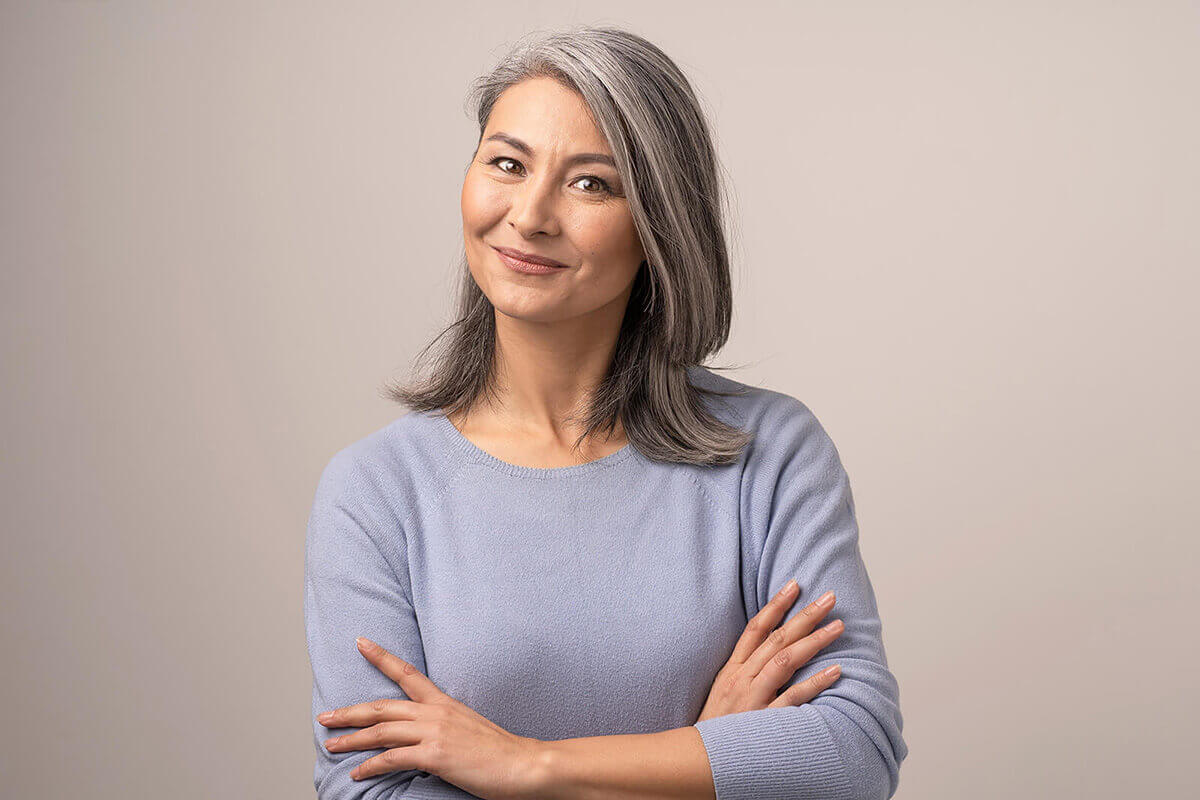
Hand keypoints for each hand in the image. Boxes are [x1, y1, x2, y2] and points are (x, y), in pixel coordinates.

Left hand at [318, 637, 547, 799]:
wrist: (522, 764)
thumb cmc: (499, 751)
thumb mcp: (469, 727)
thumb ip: (444, 726)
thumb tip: (425, 735)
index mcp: (444, 703)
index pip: (407, 673)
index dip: (381, 656)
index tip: (360, 642)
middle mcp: (435, 712)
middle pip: (382, 707)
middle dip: (350, 712)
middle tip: (325, 716)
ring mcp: (434, 732)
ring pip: (381, 732)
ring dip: (352, 739)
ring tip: (332, 745)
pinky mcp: (434, 755)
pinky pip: (392, 758)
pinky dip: (371, 766)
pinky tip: (358, 774)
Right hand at [696, 581, 843, 721]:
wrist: (697, 762)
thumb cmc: (715, 729)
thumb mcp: (723, 692)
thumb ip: (744, 672)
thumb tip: (769, 651)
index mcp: (732, 669)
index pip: (754, 628)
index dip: (776, 605)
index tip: (795, 585)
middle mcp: (742, 678)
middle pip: (775, 638)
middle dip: (804, 615)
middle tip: (829, 598)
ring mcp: (752, 698)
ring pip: (784, 660)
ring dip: (813, 640)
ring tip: (837, 626)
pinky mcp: (763, 720)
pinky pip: (793, 697)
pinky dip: (815, 682)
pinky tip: (835, 671)